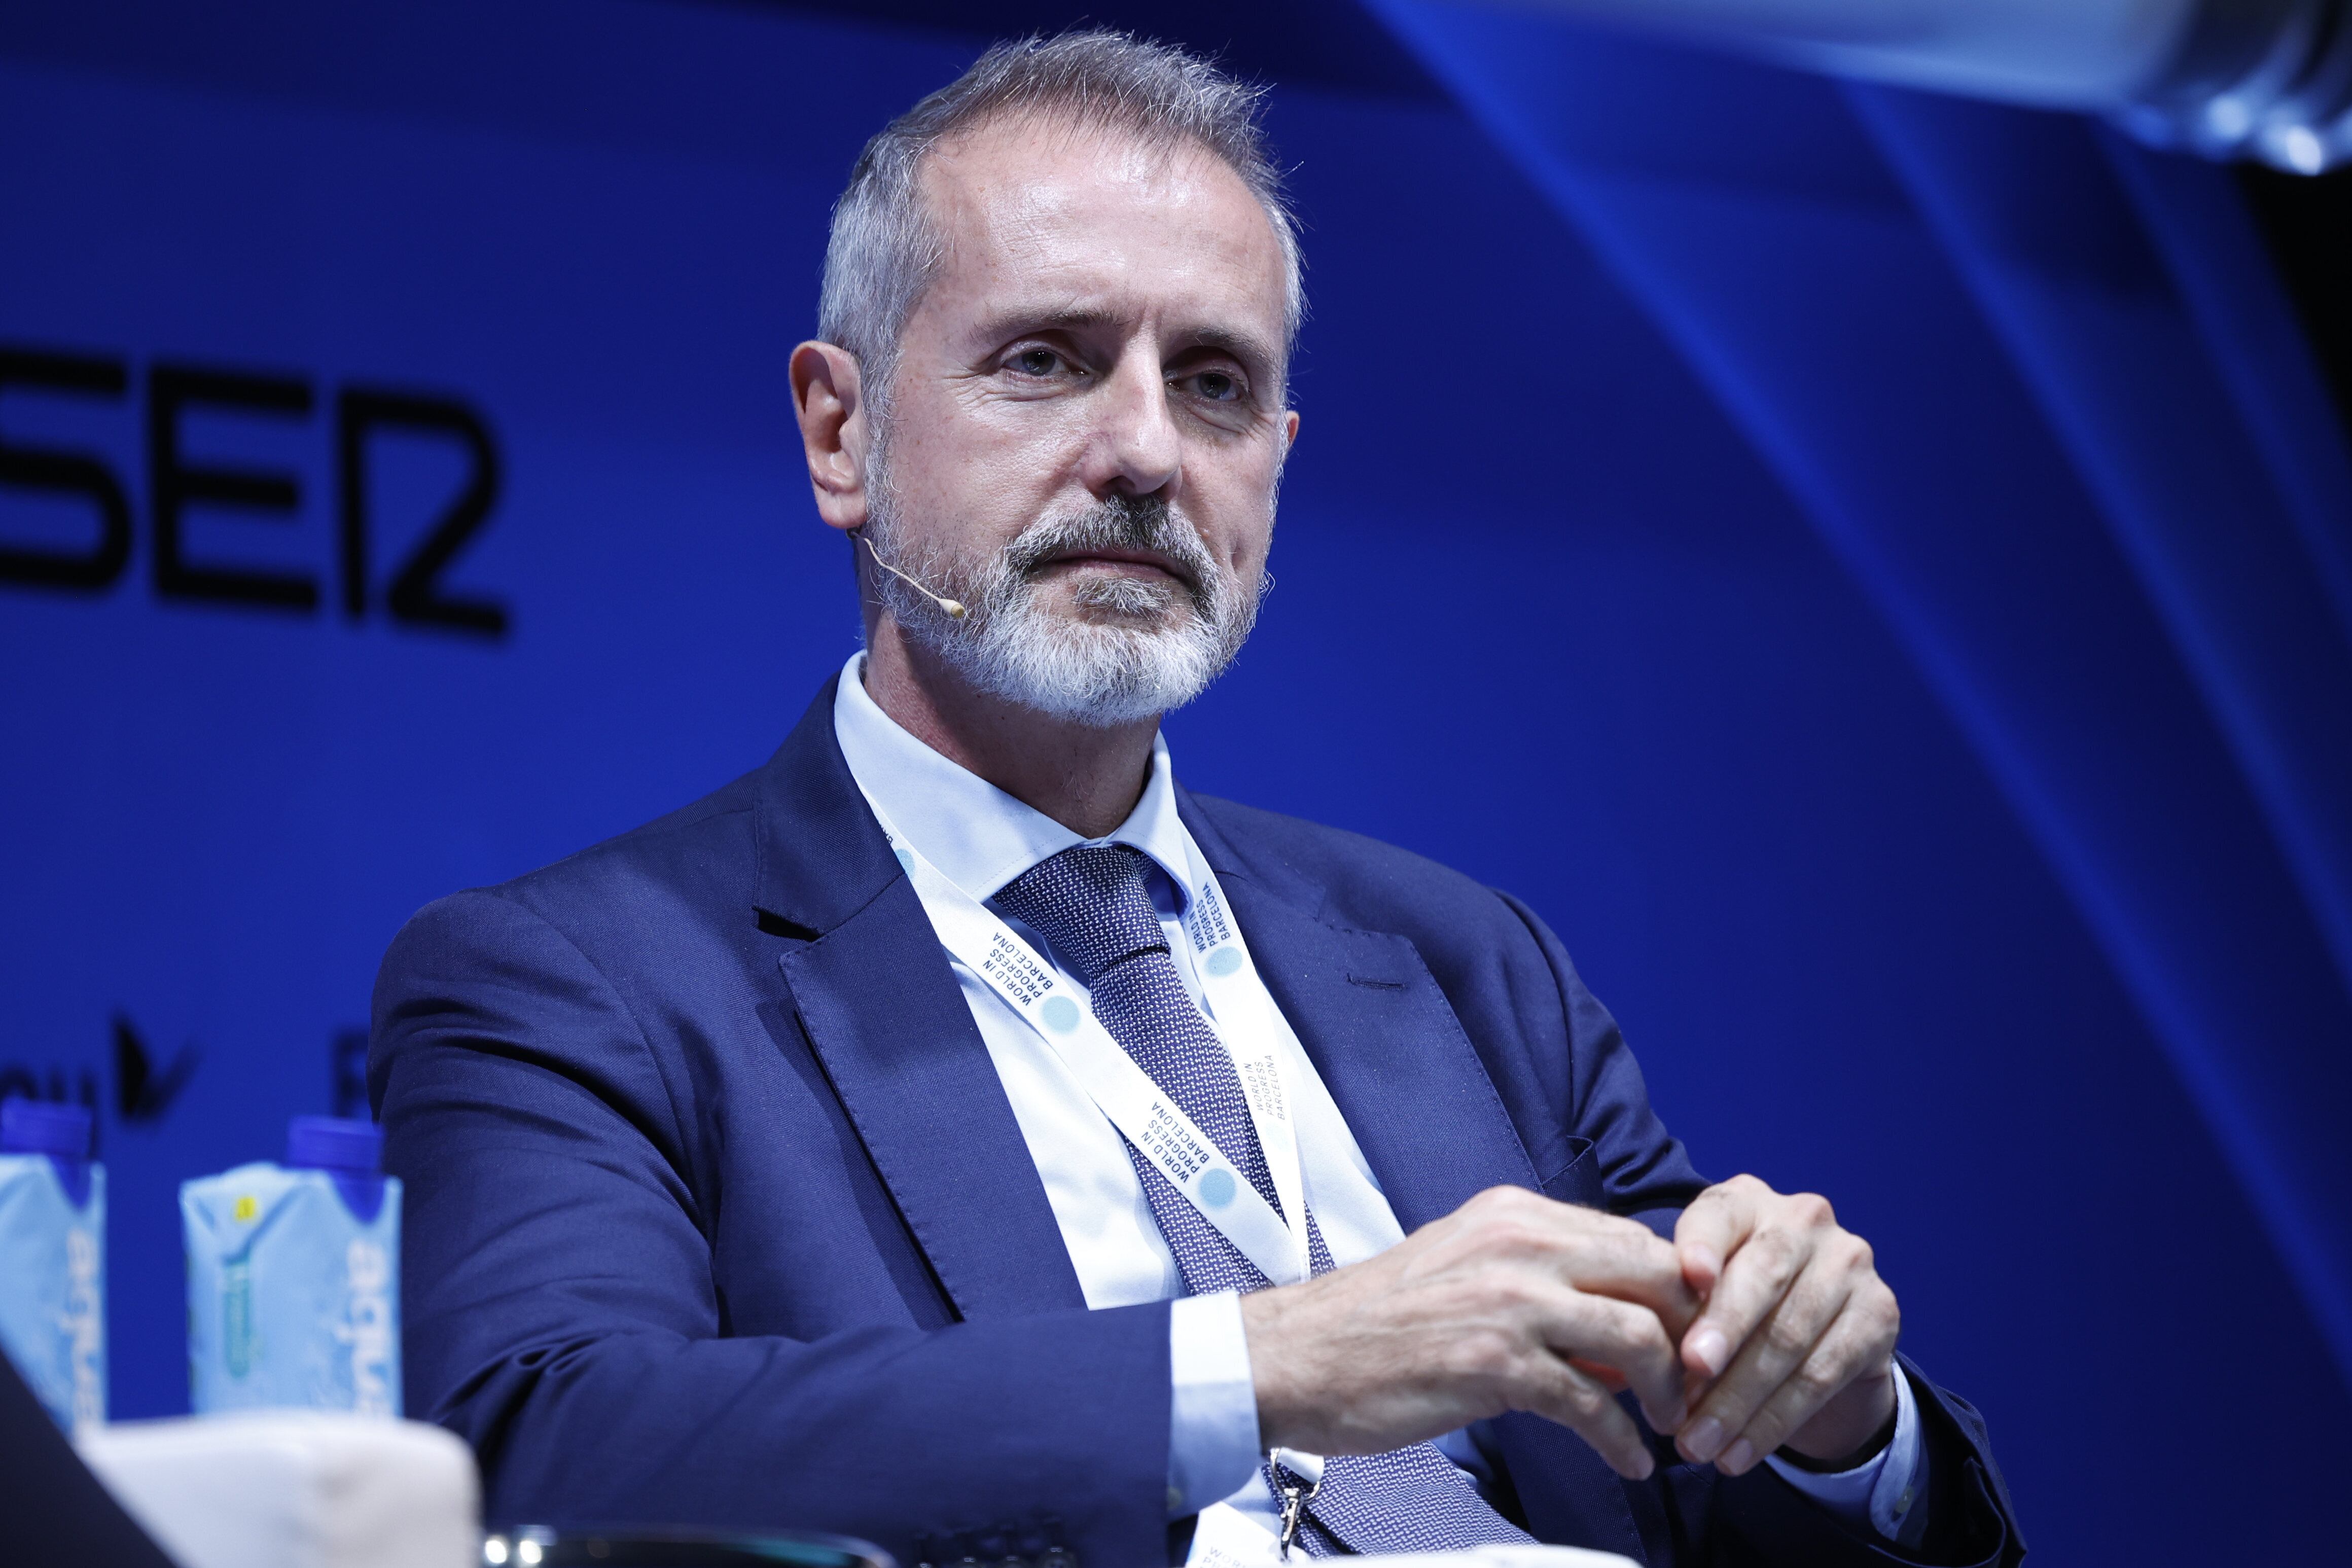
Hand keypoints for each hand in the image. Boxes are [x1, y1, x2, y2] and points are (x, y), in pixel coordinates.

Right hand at [1239, 1185, 1698, 1479]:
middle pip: (1654, 1276)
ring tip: (1669, 1427)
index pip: (1633, 1238)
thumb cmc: (1377, 1321)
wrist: (1298, 1355)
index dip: (1676, 1293)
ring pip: (1637, 1336)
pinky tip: (1630, 1462)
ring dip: (1669, 1391)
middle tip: (1697, 1384)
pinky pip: (1591, 1404)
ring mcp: (1509, 1300)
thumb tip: (1613, 1329)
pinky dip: (1623, 1440)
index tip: (1689, 1337)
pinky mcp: (1494, 1362)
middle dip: (1692, 1336)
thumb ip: (1540, 1278)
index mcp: (1514, 1213)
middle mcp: (1519, 1243)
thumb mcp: (1465, 1265)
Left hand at [1671, 1175, 1899, 1476]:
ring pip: (1788, 1337)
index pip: (1718, 1214)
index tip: (1688, 1277)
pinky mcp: (1879, 1314)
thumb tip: (1645, 1360)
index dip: (1702, 1245)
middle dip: (1721, 1333)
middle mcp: (1803, 1219)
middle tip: (1684, 1382)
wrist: (1820, 1332)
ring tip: (1696, 1444)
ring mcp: (1849, 1263)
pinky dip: (1772, 1423)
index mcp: (1746, 1201)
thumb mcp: (1700, 1290)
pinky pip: (1820, 1376)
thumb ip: (1678, 1305)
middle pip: (1761, 1277)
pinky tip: (1737, 1454)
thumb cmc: (1734, 1303)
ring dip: (1737, 1401)